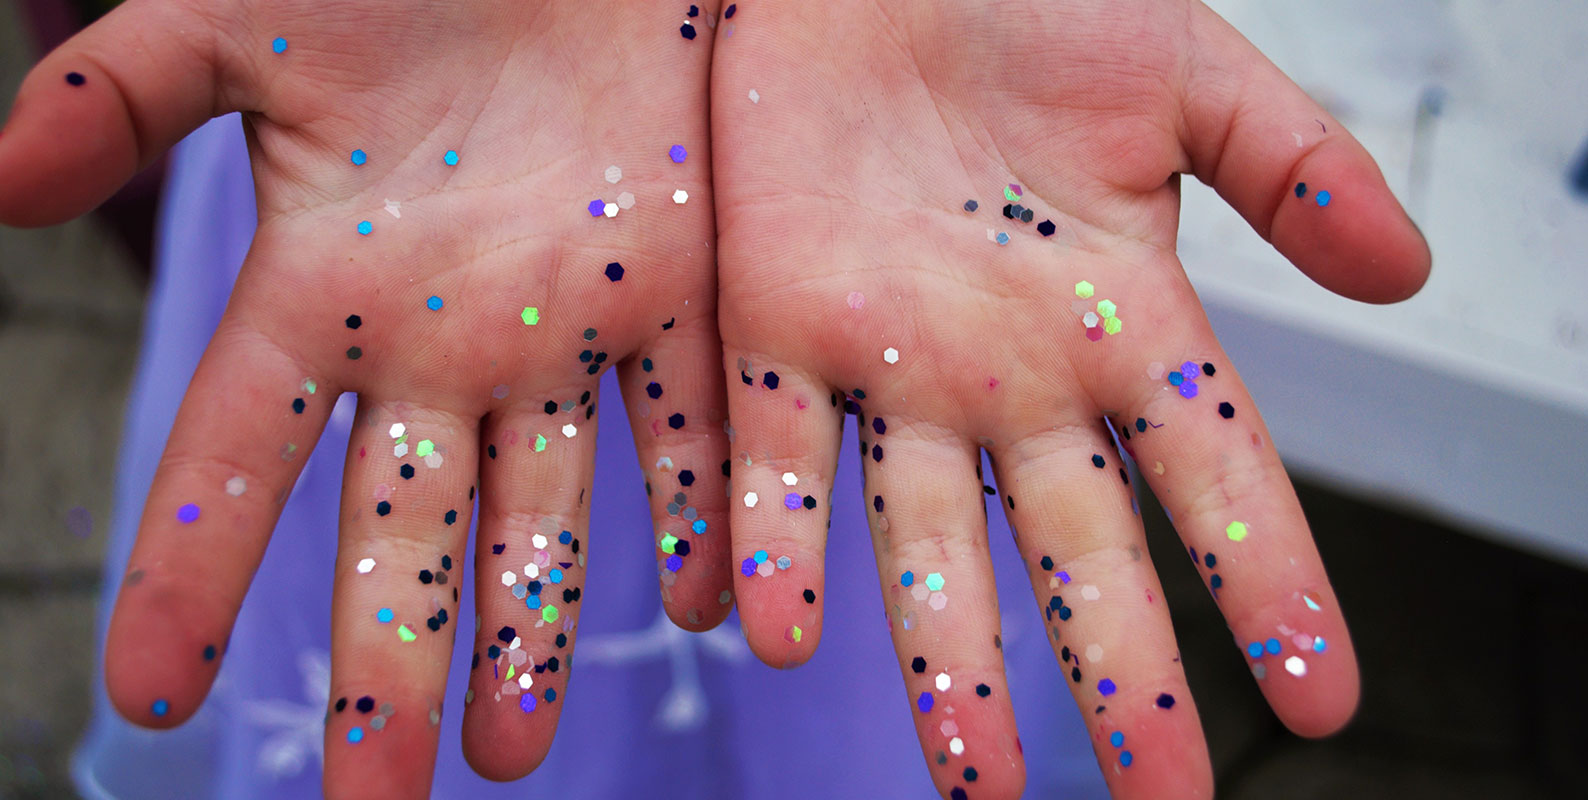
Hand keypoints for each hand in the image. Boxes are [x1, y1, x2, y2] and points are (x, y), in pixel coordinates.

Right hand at [0, 1, 729, 794]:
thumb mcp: (240, 13)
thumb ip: (130, 88)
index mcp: (326, 281)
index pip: (236, 452)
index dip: (188, 568)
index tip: (146, 699)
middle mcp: (444, 337)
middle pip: (400, 525)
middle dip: (387, 655)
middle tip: (377, 795)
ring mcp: (565, 327)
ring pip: (546, 509)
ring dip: (532, 626)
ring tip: (509, 747)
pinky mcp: (681, 293)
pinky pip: (692, 428)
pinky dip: (705, 514)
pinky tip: (705, 608)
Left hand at [710, 2, 1426, 797]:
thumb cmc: (1030, 1)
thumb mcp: (1184, 74)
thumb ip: (1289, 163)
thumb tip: (1411, 269)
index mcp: (1122, 316)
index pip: (1219, 476)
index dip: (1272, 585)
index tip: (1327, 703)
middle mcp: (1012, 371)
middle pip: (1080, 549)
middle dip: (1120, 676)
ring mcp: (893, 362)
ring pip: (926, 540)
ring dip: (948, 661)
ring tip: (976, 782)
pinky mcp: (778, 327)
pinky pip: (778, 457)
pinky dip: (777, 543)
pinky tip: (779, 635)